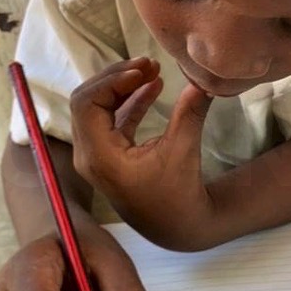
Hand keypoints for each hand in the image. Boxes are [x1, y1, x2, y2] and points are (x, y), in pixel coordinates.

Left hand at [70, 58, 215, 250]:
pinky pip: (110, 121)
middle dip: (115, 78)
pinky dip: (127, 102)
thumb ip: (190, 112)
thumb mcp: (184, 151)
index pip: (87, 103)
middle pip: (86, 102)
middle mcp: (90, 155)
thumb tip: (204, 79)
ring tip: (152, 70)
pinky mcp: (109, 156)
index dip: (112, 80)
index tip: (144, 70)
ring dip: (121, 87)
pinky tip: (152, 87)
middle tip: (147, 64)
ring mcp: (97, 156)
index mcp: (100, 156)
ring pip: (96, 109)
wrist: (177, 227)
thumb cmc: (179, 194)